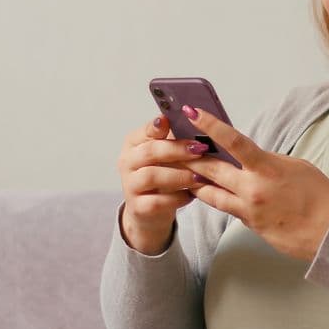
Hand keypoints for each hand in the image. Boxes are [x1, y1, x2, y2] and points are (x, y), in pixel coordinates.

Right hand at [116, 115, 209, 254]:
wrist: (150, 210)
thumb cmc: (163, 174)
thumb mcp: (167, 154)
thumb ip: (175, 137)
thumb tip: (196, 118)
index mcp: (134, 143)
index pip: (145, 131)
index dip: (160, 127)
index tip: (175, 122)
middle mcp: (128, 162)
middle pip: (150, 151)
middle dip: (177, 150)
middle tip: (200, 150)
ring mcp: (130, 185)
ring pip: (152, 176)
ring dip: (179, 175)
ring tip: (199, 177)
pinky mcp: (138, 207)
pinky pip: (157, 202)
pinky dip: (177, 198)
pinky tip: (191, 196)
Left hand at [178, 105, 328, 260]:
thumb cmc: (318, 196)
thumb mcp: (296, 166)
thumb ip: (268, 161)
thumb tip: (250, 158)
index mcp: (267, 168)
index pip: (233, 141)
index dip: (210, 124)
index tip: (192, 112)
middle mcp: (253, 188)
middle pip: (211, 168)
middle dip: (190, 155)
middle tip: (173, 144)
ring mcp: (248, 208)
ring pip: (209, 192)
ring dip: (194, 180)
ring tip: (179, 170)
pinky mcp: (248, 224)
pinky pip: (224, 208)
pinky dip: (212, 197)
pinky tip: (203, 191)